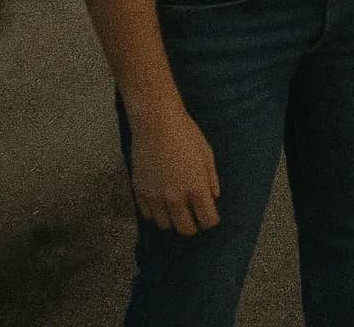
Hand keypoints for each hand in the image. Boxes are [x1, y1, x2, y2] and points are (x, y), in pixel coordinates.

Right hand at [130, 109, 220, 234]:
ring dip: (173, 220)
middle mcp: (175, 198)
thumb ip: (211, 180)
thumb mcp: (207, 155)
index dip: (211, 220)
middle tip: (195, 217)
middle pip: (186, 229)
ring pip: (165, 225)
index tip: (211, 216)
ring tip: (177, 210)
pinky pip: (148, 215)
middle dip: (194, 226)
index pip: (207, 220)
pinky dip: (156, 213)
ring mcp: (155, 197)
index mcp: (196, 189)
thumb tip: (213, 197)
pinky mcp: (140, 192)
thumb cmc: (186, 135)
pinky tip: (161, 203)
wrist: (156, 124)